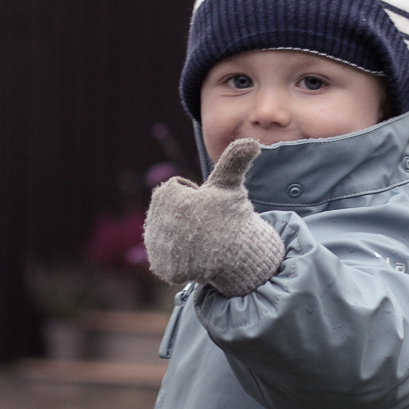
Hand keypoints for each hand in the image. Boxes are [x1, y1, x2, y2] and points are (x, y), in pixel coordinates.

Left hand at [143, 138, 285, 296]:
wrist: (237, 257)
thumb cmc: (231, 216)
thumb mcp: (229, 184)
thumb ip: (234, 160)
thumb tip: (253, 143)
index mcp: (166, 195)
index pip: (175, 188)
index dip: (194, 195)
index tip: (208, 207)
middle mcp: (155, 220)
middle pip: (168, 211)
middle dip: (185, 215)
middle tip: (205, 225)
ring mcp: (156, 245)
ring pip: (167, 231)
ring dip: (181, 234)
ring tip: (200, 240)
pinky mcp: (160, 265)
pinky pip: (166, 254)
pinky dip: (178, 256)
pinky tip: (194, 256)